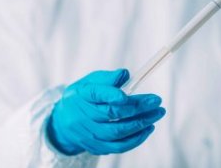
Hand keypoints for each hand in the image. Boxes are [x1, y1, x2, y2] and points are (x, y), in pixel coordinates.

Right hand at [47, 69, 165, 155]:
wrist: (63, 122)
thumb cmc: (82, 96)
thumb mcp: (90, 81)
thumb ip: (108, 78)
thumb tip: (125, 74)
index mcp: (82, 94)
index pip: (96, 95)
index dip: (112, 95)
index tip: (127, 95)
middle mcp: (84, 116)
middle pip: (112, 114)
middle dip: (138, 107)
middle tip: (156, 101)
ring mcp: (90, 134)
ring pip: (117, 132)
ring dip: (141, 123)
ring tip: (157, 114)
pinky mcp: (97, 147)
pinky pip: (118, 146)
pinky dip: (135, 139)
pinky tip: (148, 128)